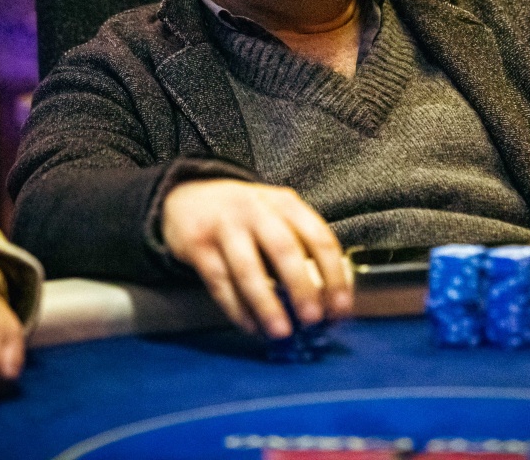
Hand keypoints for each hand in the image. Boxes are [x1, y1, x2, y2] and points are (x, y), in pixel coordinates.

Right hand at [161, 178, 352, 337]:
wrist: (189, 196)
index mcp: (286, 204)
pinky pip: (220, 284)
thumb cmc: (246, 216)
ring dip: (267, 304)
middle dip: (302, 287)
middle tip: (313, 319)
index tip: (340, 308)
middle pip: (284, 250)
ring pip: (248, 270)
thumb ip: (299, 248)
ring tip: (281, 332)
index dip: (334, 275)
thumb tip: (324, 302)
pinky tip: (251, 326)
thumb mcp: (276, 215)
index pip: (319, 237)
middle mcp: (256, 210)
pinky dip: (237, 309)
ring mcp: (225, 227)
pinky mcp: (198, 246)